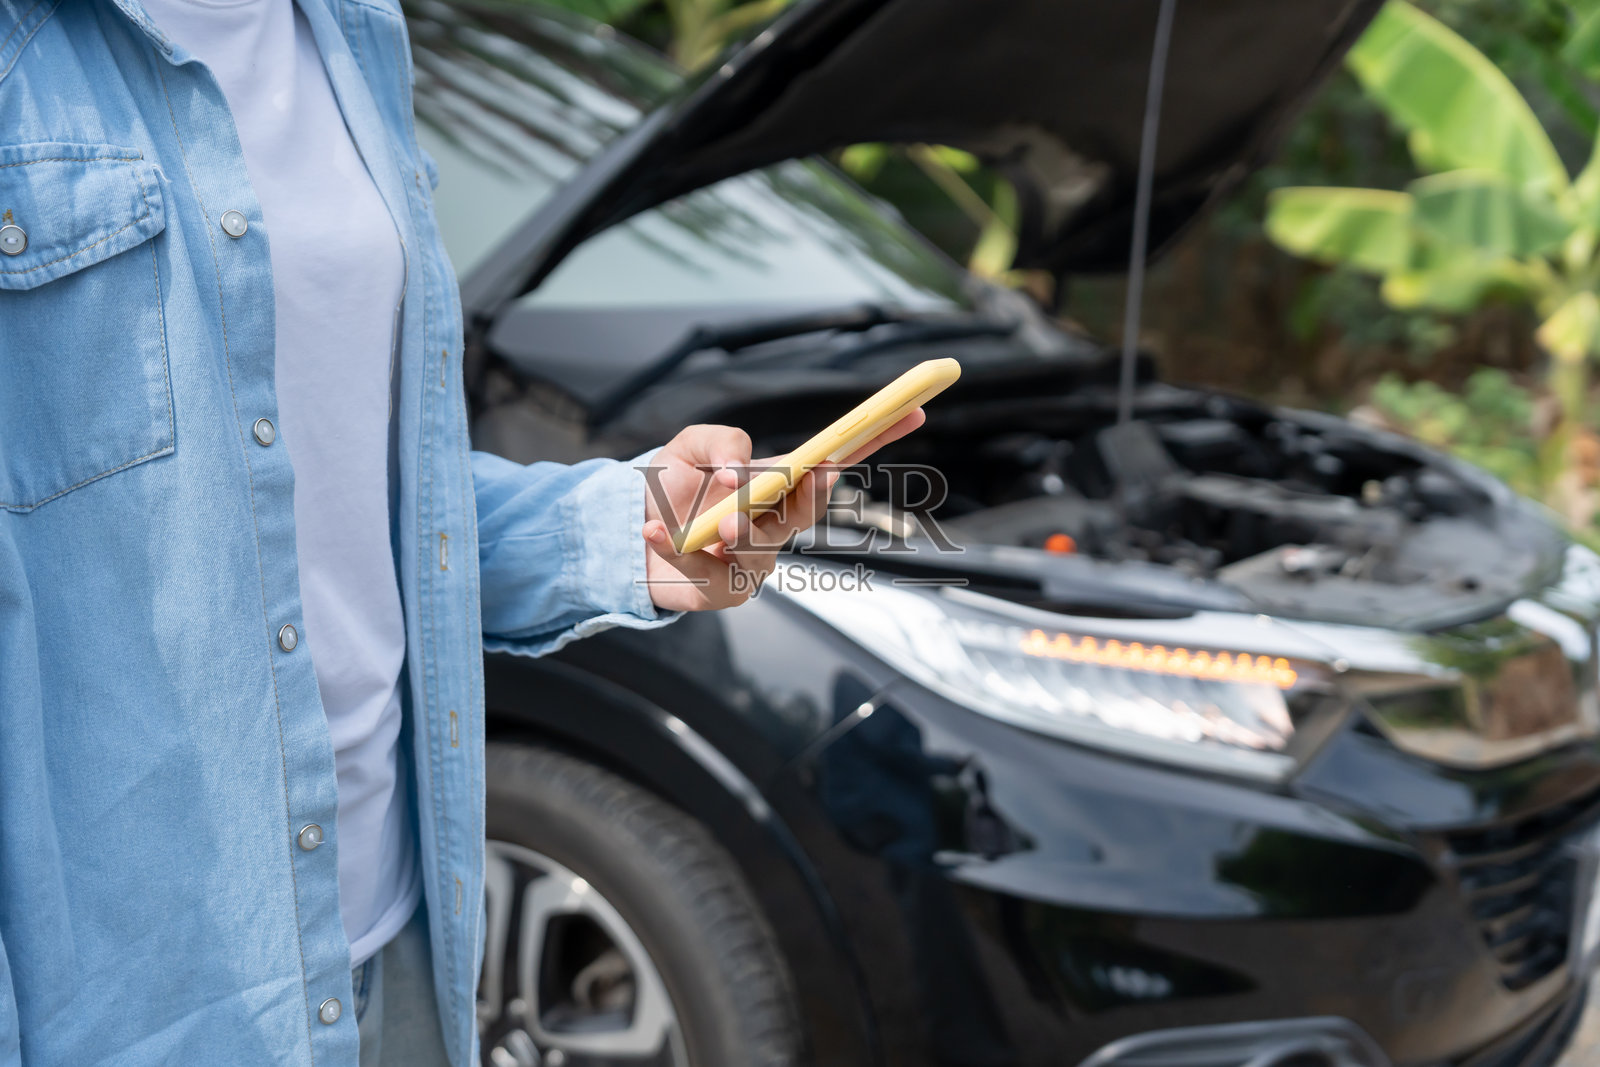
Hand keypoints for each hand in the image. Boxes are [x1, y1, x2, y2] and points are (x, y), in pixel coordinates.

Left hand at [640, 411, 925, 610]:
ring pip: (760, 546)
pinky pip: (707, 573)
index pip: (836, 461)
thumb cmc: (670, 488)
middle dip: (813, 493)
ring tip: (717, 524)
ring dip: (742, 531)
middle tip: (814, 472)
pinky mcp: (723, 591)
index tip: (912, 412)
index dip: (875, 438)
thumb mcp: (691, 445)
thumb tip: (741, 470)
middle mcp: (776, 523)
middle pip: (809, 510)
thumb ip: (722, 441)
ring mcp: (754, 560)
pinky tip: (654, 533)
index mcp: (779, 484)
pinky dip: (676, 550)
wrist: (625, 529)